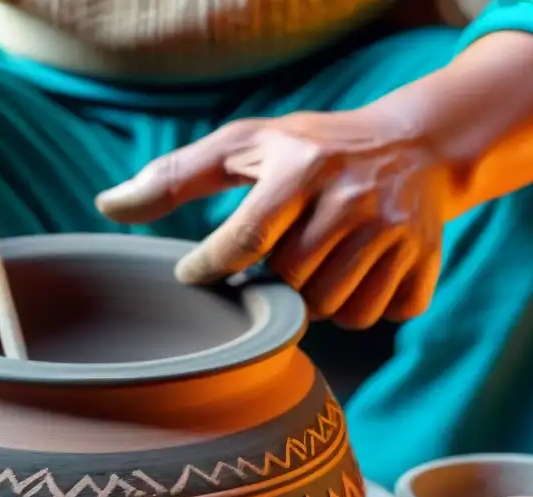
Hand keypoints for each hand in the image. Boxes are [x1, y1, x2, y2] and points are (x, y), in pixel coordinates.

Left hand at [96, 110, 453, 328]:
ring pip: (336, 309)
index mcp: (301, 167)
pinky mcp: (426, 259)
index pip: (245, 240)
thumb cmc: (312, 149)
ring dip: (318, 298)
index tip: (195, 275)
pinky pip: (379, 316)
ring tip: (319, 264)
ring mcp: (396, 232)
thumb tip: (106, 205)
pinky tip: (358, 274)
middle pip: (291, 283)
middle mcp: (353, 198)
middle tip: (284, 255)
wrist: (417, 146)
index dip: (212, 268)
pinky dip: (362, 306)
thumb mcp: (246, 146)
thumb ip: (176, 176)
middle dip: (277, 279)